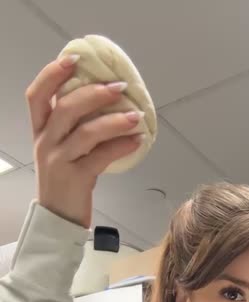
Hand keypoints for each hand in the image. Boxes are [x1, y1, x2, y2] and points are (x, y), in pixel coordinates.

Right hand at [26, 56, 143, 227]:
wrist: (58, 221)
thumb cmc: (65, 183)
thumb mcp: (61, 151)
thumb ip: (73, 128)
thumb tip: (106, 104)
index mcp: (40, 132)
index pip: (37, 95)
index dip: (52, 74)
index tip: (74, 59)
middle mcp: (45, 143)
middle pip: (66, 108)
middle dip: (94, 93)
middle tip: (120, 87)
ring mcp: (59, 161)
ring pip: (86, 132)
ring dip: (114, 120)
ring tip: (136, 116)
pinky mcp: (76, 179)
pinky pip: (101, 157)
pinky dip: (121, 146)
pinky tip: (137, 141)